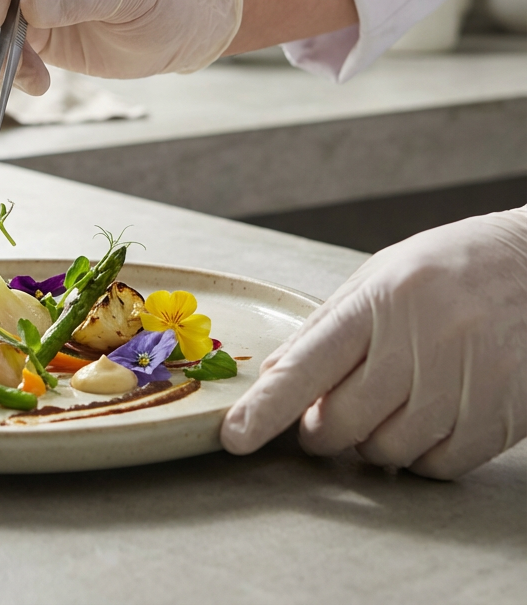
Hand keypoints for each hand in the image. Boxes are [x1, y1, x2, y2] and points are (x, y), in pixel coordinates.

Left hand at [221, 207, 526, 478]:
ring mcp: (464, 382)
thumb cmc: (449, 269)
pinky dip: (420, 455)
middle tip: (327, 415)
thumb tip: (277, 379)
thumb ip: (328, 328)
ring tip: (390, 403)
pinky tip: (427, 418)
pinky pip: (436, 465)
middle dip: (320, 429)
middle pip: (341, 421)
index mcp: (379, 301)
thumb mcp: (380, 278)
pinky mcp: (501, 417)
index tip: (234, 437)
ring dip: (372, 442)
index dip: (266, 409)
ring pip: (387, 450)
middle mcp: (420, 341)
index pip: (306, 365)